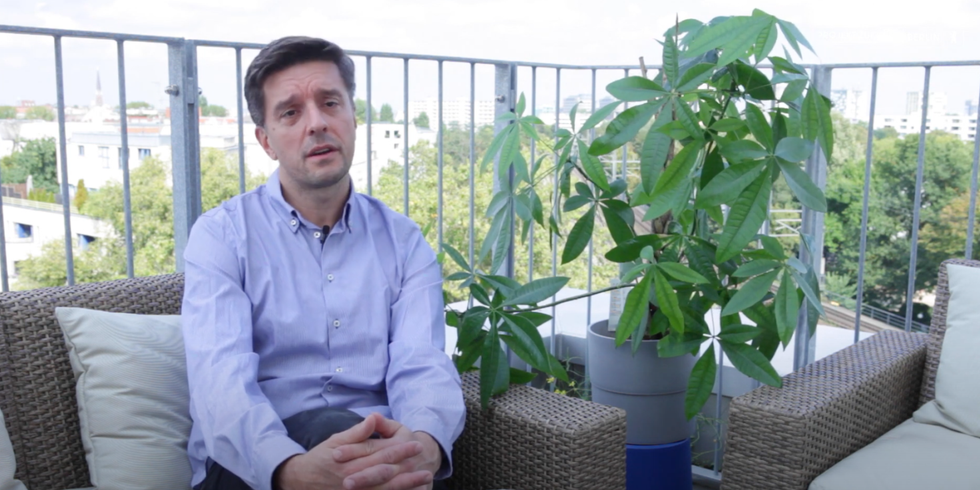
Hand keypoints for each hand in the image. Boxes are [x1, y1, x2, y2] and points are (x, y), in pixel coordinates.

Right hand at [274, 413, 433, 489]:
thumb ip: (356, 432)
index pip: (380, 454)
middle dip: (407, 468)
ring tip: (425, 478)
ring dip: (406, 484)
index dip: (399, 450)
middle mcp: (354, 480)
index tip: (416, 444)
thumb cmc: (320, 459)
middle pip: (385, 473)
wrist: (301, 481)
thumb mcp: (335, 441)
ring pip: (385, 489)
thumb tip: (373, 417)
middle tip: (425, 462)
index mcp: (350, 462)